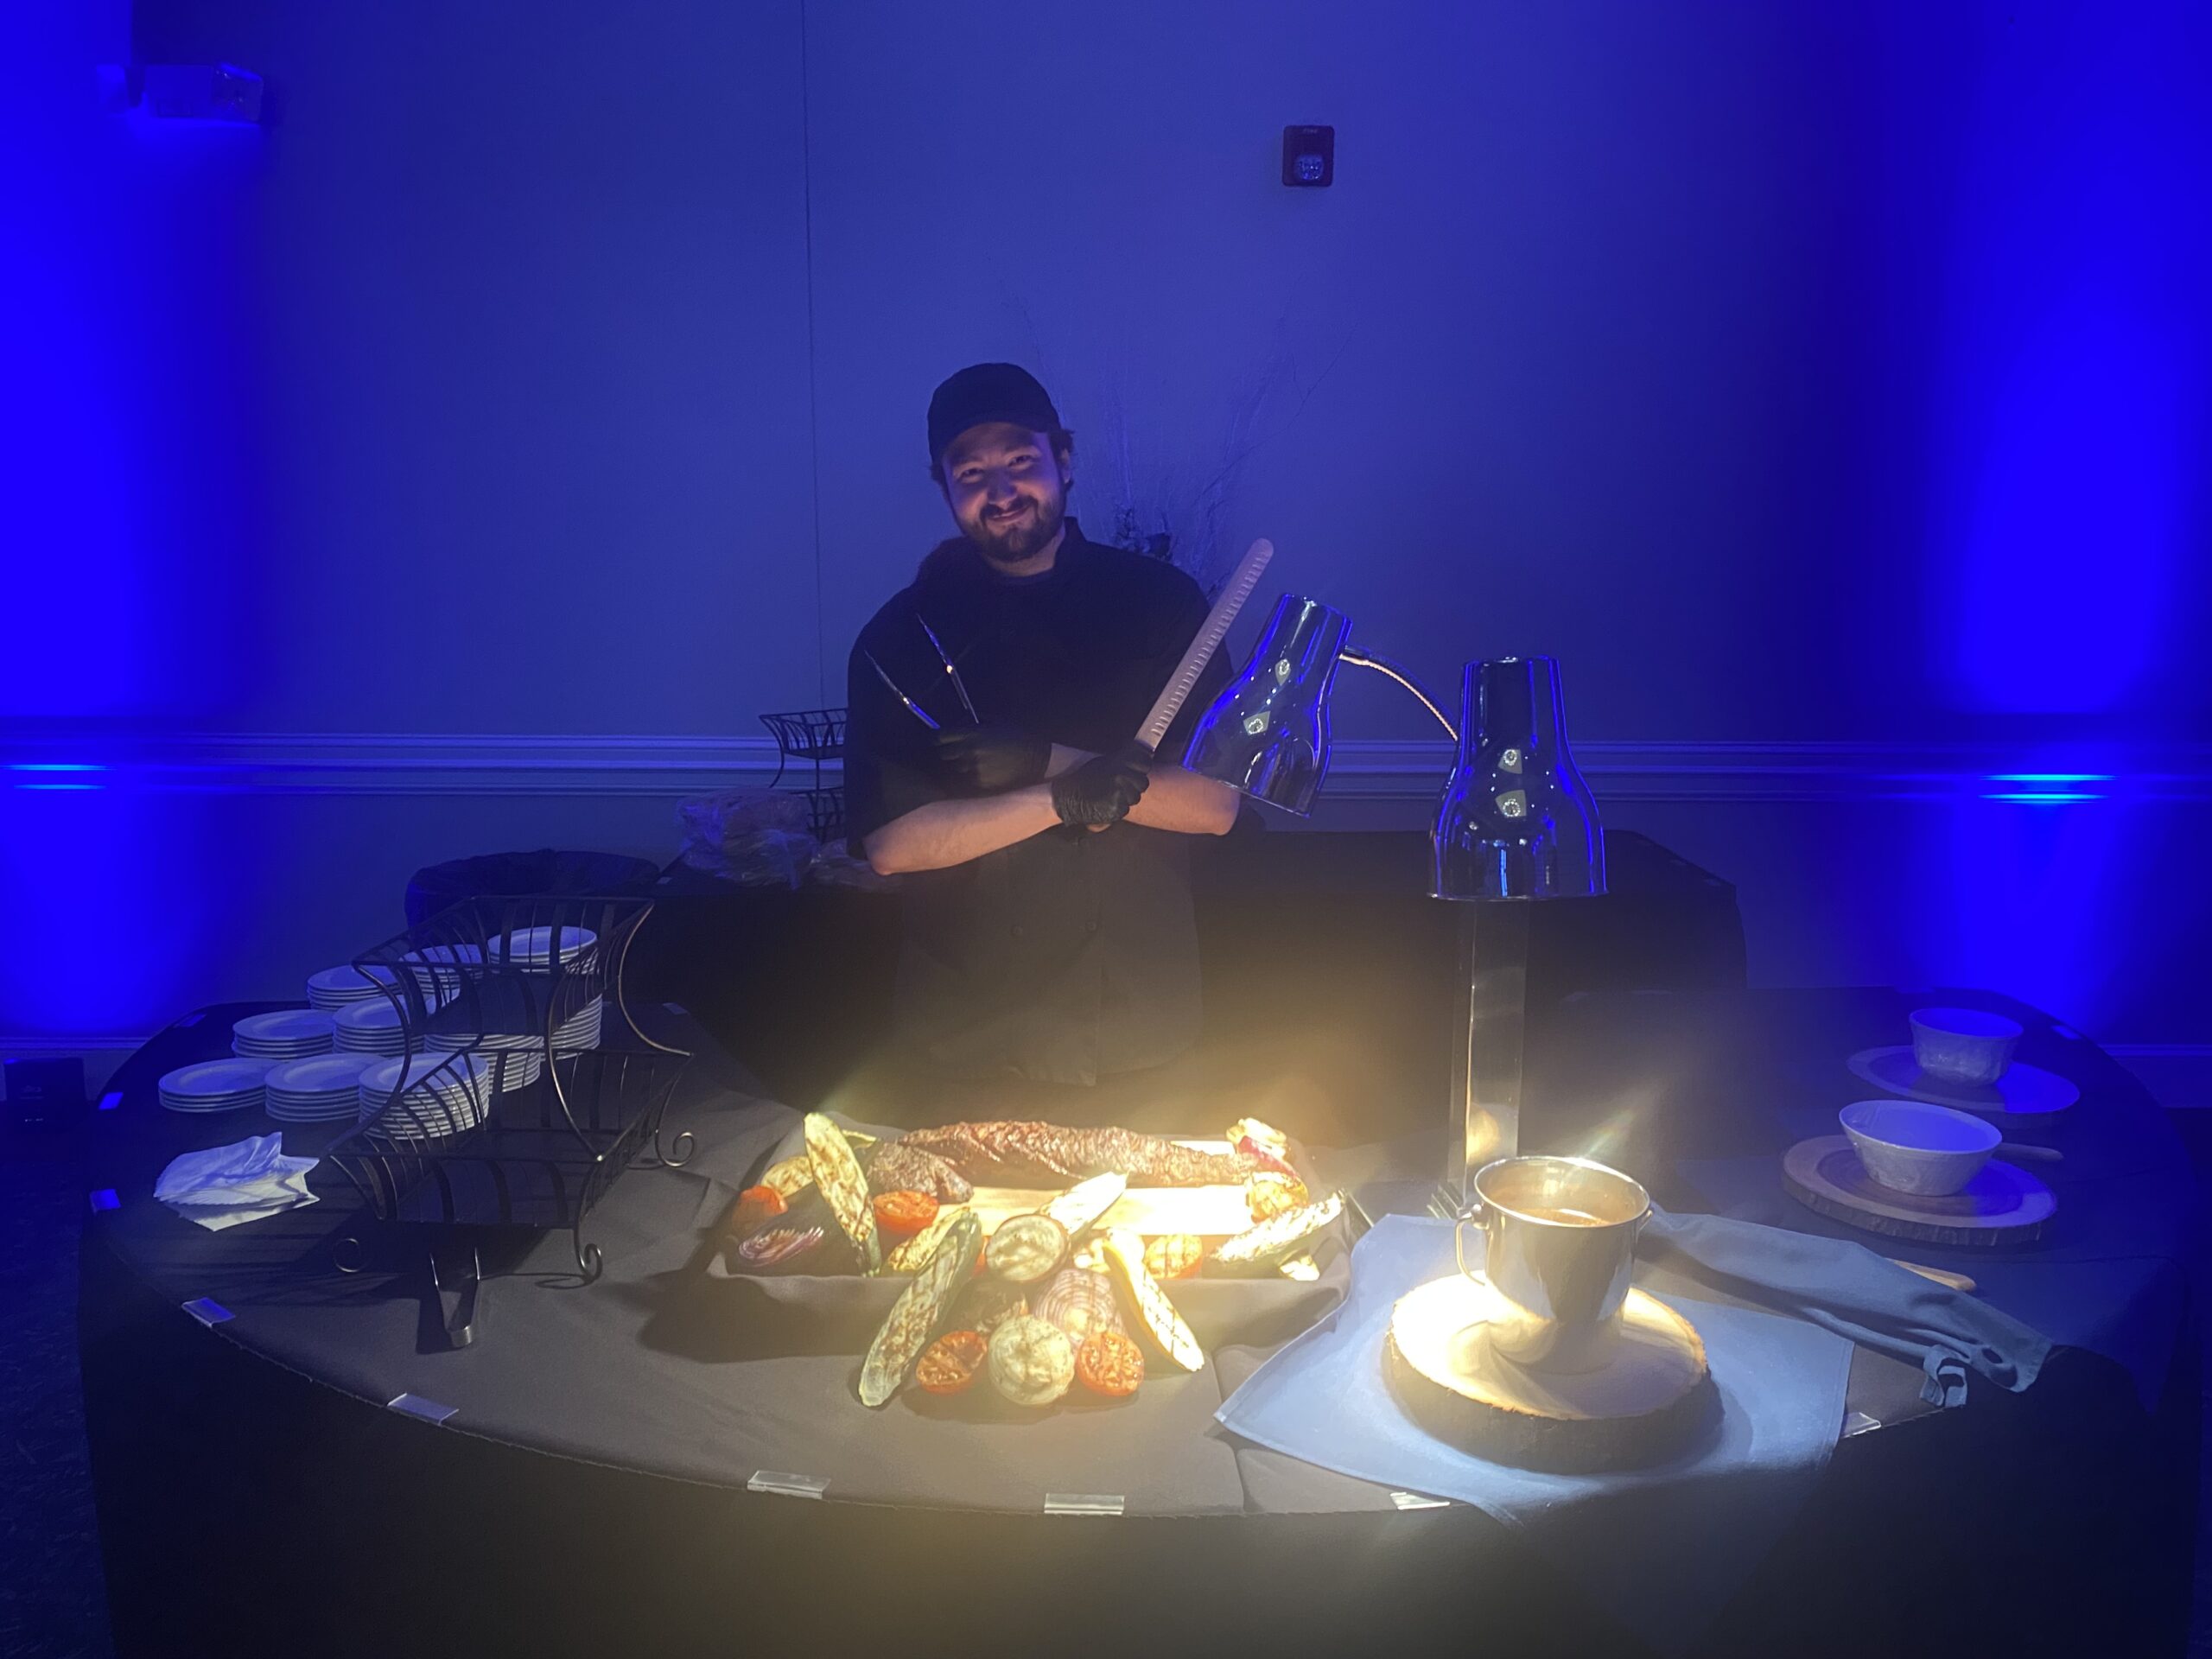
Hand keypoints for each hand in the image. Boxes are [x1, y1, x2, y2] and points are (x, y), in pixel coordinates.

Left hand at [932, 724, 1049, 794]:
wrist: (1036, 760)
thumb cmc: (1016, 738)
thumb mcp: (996, 723)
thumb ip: (975, 723)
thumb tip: (958, 723)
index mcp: (973, 734)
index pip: (941, 736)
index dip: (936, 738)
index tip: (936, 740)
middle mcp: (970, 752)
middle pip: (944, 755)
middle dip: (946, 753)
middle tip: (952, 753)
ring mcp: (975, 769)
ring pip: (954, 769)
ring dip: (957, 766)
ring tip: (968, 764)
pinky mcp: (981, 784)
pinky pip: (966, 781)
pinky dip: (968, 778)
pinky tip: (979, 773)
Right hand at [1050, 741, 1152, 828]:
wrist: (1067, 798)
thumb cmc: (1083, 780)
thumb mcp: (1103, 763)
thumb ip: (1122, 760)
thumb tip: (1144, 755)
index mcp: (1117, 761)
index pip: (1145, 761)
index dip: (1143, 766)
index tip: (1138, 769)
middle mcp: (1120, 775)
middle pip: (1143, 782)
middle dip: (1134, 786)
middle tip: (1119, 786)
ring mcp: (1119, 793)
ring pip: (1135, 797)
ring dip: (1126, 798)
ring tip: (1110, 795)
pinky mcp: (1117, 809)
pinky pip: (1126, 809)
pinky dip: (1118, 809)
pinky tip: (1106, 804)